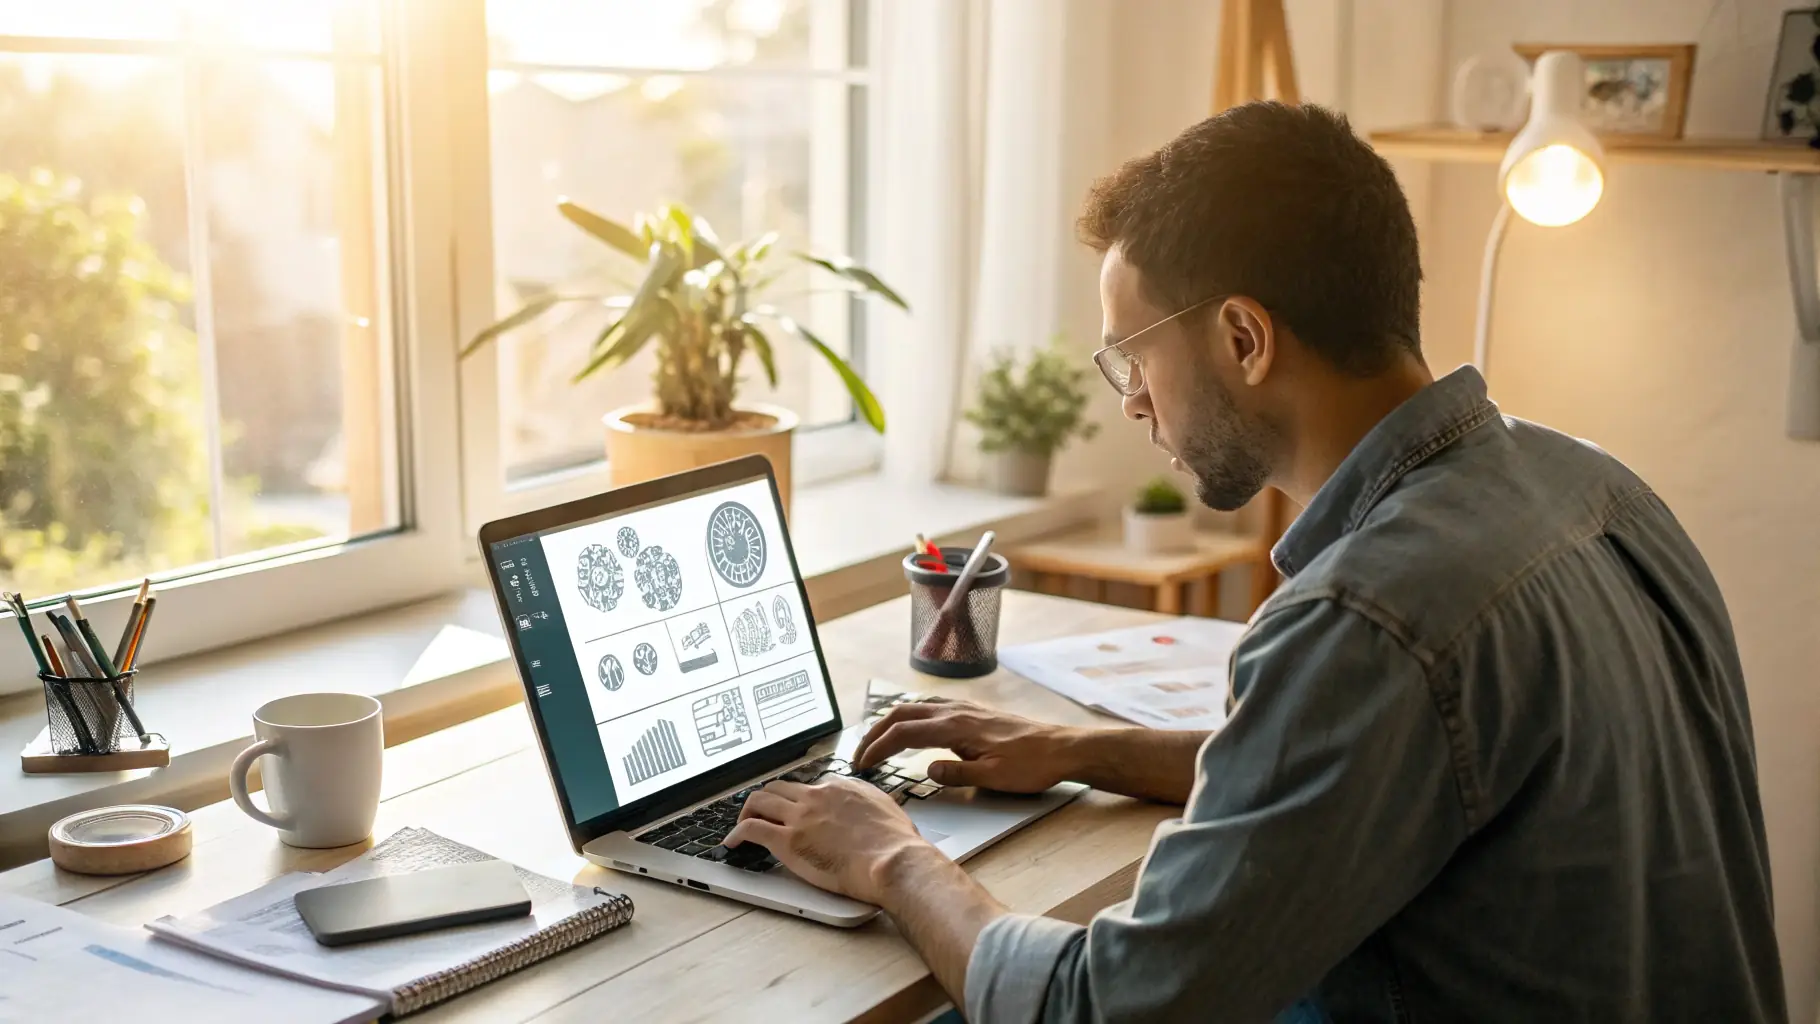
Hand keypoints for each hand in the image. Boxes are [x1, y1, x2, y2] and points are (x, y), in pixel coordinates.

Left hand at [725, 776, 934, 905]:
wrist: (894, 860)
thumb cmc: (897, 844)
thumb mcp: (886, 808)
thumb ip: (868, 802)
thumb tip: (863, 807)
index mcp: (841, 788)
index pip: (810, 787)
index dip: (799, 800)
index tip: (795, 811)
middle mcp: (817, 796)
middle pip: (779, 788)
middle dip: (767, 800)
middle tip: (761, 814)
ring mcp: (800, 817)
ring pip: (759, 801)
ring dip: (748, 811)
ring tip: (743, 825)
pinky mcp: (788, 841)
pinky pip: (751, 829)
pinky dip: (736, 833)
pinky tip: (732, 843)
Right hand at [852, 699, 1074, 793]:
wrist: (1063, 748)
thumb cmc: (1032, 765)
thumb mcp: (994, 777)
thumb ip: (957, 773)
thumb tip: (928, 770)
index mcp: (956, 727)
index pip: (903, 733)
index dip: (877, 748)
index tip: (862, 764)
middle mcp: (956, 711)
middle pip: (902, 714)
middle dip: (875, 733)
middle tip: (859, 756)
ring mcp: (965, 709)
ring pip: (915, 707)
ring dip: (890, 723)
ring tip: (876, 742)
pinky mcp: (974, 712)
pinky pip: (931, 708)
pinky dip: (910, 717)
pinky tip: (912, 728)